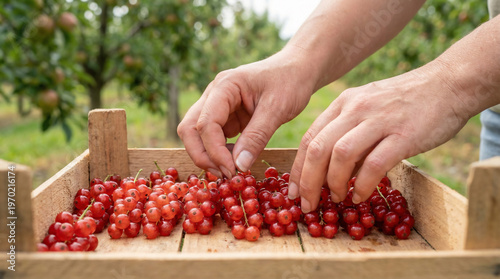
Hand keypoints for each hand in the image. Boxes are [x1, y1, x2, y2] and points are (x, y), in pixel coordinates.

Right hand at [177, 47, 318, 177]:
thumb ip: (257, 137)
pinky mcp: (226, 117)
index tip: (232, 170)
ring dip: (208, 155)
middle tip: (225, 174)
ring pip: (196, 134)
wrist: (298, 70)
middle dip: (202, 155)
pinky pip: (212, 137)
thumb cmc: (290, 82)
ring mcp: (217, 106)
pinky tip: (236, 161)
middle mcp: (214, 94)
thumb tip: (239, 166)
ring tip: (231, 171)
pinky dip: (218, 152)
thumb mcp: (278, 108)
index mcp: (224, 86)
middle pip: (189, 129)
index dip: (214, 151)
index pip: (205, 123)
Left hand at [287, 61, 469, 211]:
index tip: (293, 192)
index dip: (297, 169)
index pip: (309, 138)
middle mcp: (355, 109)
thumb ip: (348, 133)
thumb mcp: (367, 108)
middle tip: (307, 204)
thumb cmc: (404, 102)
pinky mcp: (403, 135)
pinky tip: (359, 195)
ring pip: (340, 155)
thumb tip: (329, 171)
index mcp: (343, 104)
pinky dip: (362, 184)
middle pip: (318, 148)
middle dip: (307, 182)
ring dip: (333, 183)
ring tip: (336, 199)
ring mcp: (378, 121)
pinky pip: (374, 164)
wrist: (447, 84)